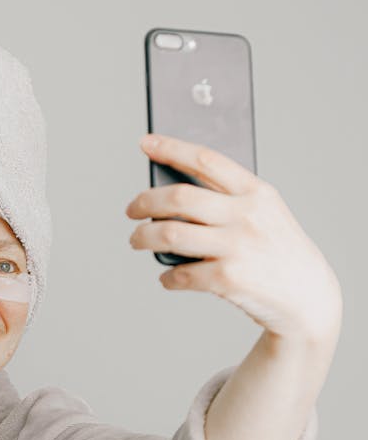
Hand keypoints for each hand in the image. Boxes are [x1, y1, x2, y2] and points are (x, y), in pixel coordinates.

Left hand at [125, 133, 342, 341]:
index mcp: (256, 192)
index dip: (172, 148)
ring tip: (137, 241)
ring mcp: (237, 247)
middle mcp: (246, 215)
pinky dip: (168, 277)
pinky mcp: (228, 279)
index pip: (206, 159)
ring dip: (144, 237)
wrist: (307, 296)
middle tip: (132, 210)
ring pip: (171, 233)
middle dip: (145, 201)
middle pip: (179, 197)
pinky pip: (181, 274)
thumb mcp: (265, 214)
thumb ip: (229, 200)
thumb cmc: (276, 251)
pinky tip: (167, 277)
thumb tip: (171, 196)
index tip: (147, 143)